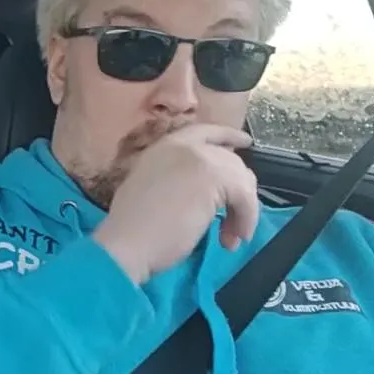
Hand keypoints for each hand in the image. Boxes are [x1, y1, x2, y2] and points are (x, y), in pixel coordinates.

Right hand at [92, 123, 258, 283]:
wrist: (127, 242)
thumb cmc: (132, 228)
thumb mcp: (151, 189)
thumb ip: (176, 177)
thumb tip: (205, 187)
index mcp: (162, 147)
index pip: (204, 131)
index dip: (228, 136)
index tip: (245, 142)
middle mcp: (182, 146)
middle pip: (230, 160)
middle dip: (238, 192)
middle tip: (232, 225)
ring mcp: (200, 159)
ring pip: (241, 179)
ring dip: (242, 210)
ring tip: (231, 237)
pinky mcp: (215, 178)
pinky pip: (245, 197)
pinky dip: (246, 219)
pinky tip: (233, 239)